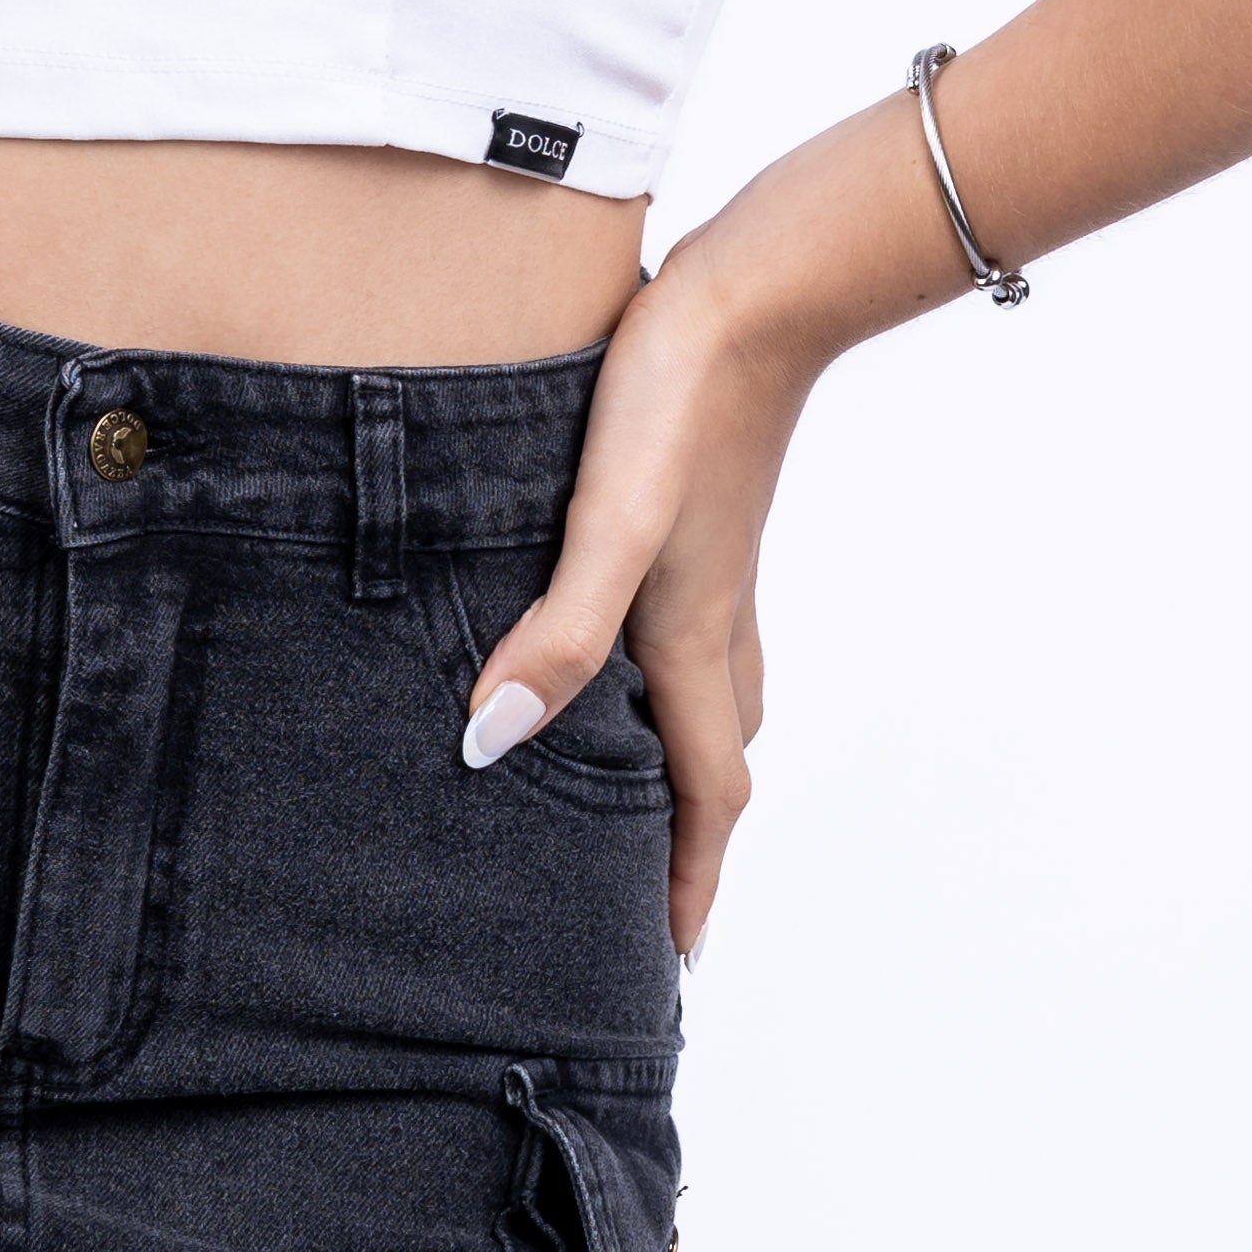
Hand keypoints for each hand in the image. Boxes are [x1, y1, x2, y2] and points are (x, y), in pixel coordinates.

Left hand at [457, 245, 813, 956]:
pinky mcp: (702, 519)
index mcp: (694, 640)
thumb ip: (557, 633)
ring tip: (634, 795)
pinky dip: (669, 678)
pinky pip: (695, 633)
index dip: (691, 879)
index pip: (706, 792)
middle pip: (714, 756)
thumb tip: (492, 743)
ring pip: (711, 694)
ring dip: (682, 757)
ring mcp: (716, 567)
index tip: (676, 959)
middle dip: (690, 836)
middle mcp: (716, 618)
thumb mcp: (609, 522)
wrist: (759, 292)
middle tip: (651, 898)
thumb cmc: (679, 402)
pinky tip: (622, 645)